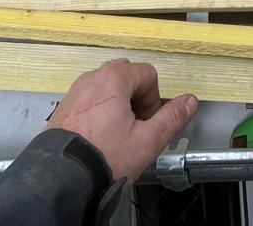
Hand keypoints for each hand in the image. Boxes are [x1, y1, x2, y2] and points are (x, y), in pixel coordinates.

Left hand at [46, 58, 198, 182]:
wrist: (62, 179)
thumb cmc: (105, 158)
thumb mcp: (147, 141)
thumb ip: (172, 118)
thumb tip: (190, 101)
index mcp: (113, 79)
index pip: (147, 74)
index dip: (154, 99)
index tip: (148, 123)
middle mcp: (91, 79)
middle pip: (126, 76)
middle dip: (136, 98)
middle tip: (135, 128)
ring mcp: (75, 92)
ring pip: (106, 88)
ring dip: (117, 105)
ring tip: (116, 136)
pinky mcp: (63, 108)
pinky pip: (88, 100)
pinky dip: (98, 112)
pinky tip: (98, 138)